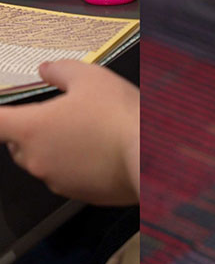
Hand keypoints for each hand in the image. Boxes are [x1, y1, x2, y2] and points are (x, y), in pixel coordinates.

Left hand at [0, 61, 139, 205]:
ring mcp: (55, 180)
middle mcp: (35, 159)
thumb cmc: (120, 118)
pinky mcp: (77, 194)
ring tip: (92, 134)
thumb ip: (61, 70)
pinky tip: (104, 153)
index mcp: (30, 128)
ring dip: (58, 149)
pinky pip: (69, 178)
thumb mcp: (92, 78)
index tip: (5, 112)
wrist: (152, 157)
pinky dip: (79, 166)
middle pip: (17, 144)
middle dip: (33, 131)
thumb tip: (47, 69)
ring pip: (45, 161)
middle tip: (65, 116)